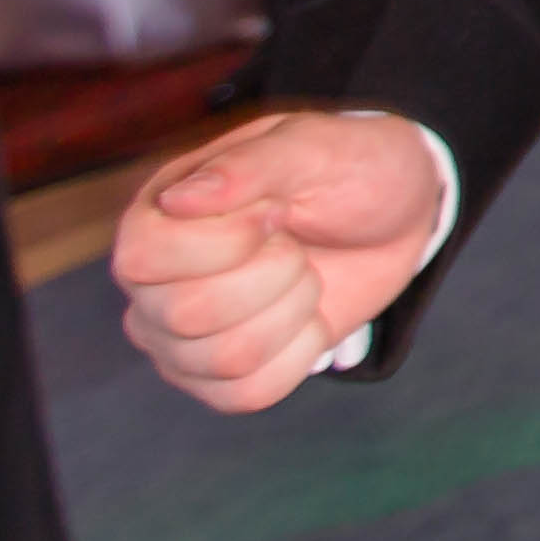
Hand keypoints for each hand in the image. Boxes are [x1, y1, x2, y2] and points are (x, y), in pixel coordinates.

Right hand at [110, 111, 449, 410]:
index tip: (277, 211)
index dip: (223, 243)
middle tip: (297, 245)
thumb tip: (179, 200)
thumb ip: (250, 166)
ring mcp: (180, 336)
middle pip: (185, 314)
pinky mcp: (220, 377)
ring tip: (305, 277)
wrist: (397, 214)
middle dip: (273, 276)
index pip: (143, 257)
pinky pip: (245, 395)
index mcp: (158, 213)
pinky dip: (298, 357)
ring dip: (291, 313)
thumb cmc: (347, 169)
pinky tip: (309, 320)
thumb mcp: (313, 145)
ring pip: (221, 360)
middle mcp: (153, 281)